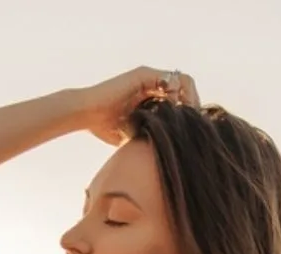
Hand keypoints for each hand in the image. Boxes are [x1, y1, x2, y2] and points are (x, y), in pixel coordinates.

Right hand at [75, 67, 199, 145]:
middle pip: (184, 87)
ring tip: (187, 115)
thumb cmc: (103, 126)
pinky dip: (177, 93)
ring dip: (189, 97)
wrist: (85, 114)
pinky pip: (171, 79)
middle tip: (195, 121)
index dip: (187, 110)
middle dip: (192, 104)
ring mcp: (148, 76)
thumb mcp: (132, 133)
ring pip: (182, 80)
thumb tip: (162, 152)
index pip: (178, 97)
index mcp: (149, 94)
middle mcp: (150, 83)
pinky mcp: (143, 74)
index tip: (191, 126)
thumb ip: (147, 135)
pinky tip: (175, 109)